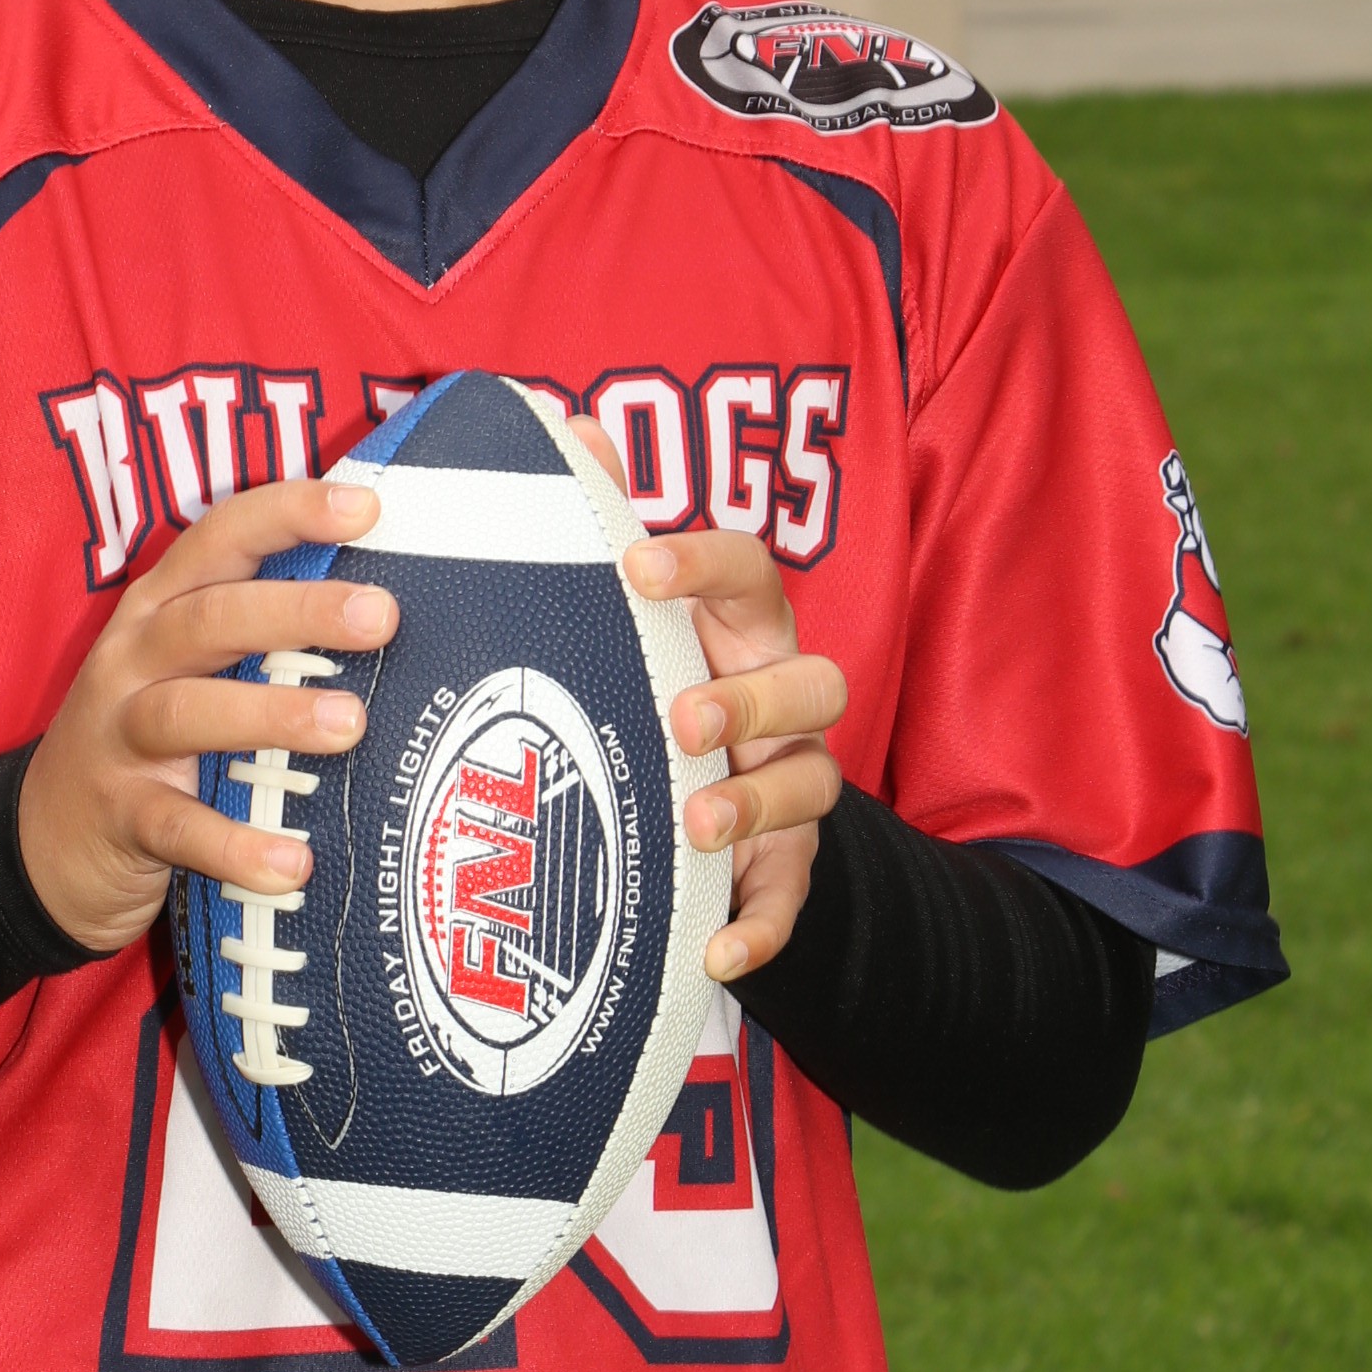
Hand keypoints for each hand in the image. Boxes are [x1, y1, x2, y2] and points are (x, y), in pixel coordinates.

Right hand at [17, 478, 398, 954]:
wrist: (44, 843)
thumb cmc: (149, 738)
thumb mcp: (187, 669)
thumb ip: (260, 636)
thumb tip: (389, 607)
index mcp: (158, 608)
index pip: (219, 538)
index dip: (287, 514)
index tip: (365, 507)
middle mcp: (132, 659)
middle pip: (208, 618)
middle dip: (296, 610)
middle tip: (381, 616)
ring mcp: (117, 737)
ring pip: (189, 711)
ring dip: (273, 713)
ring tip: (349, 725)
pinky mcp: (118, 816)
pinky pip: (178, 828)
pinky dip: (235, 845)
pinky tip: (292, 864)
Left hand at [570, 423, 847, 990]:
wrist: (696, 794)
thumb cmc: (648, 674)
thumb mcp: (627, 607)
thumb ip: (598, 518)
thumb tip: (558, 417)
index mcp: (743, 623)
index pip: (750, 570)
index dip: (703, 562)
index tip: (636, 562)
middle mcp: (784, 699)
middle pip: (813, 684)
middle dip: (753, 699)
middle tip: (681, 715)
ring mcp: (792, 784)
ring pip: (811, 786)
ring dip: (757, 803)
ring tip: (695, 821)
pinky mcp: (783, 867)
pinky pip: (790, 900)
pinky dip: (762, 929)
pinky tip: (718, 954)